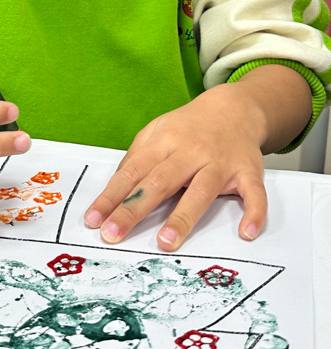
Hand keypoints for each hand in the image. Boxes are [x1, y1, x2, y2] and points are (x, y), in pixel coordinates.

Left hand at [84, 84, 266, 249]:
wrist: (235, 107)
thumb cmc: (189, 127)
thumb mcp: (157, 132)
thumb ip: (137, 158)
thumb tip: (115, 190)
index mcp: (163, 141)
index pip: (132, 172)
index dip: (111, 197)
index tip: (94, 220)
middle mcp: (190, 151)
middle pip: (159, 182)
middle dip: (134, 209)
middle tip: (114, 234)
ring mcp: (220, 162)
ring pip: (201, 190)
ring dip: (183, 216)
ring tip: (166, 241)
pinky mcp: (249, 171)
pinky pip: (253, 193)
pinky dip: (254, 212)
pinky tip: (246, 233)